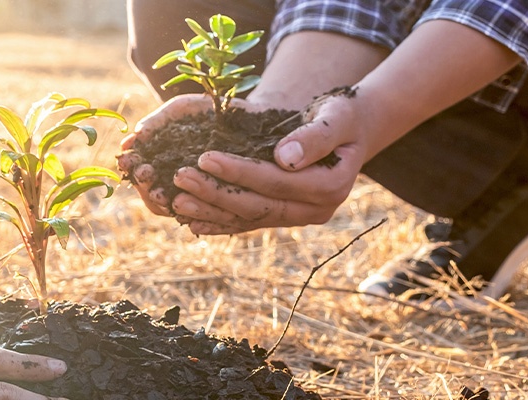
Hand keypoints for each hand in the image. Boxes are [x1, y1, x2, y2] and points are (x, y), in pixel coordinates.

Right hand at [117, 94, 215, 216]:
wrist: (252, 117)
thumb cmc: (210, 113)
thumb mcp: (181, 110)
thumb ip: (157, 123)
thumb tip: (133, 138)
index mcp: (163, 165)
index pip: (141, 174)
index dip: (132, 168)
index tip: (127, 160)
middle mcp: (178, 185)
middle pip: (154, 197)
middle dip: (145, 186)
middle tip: (144, 173)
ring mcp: (198, 196)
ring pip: (176, 209)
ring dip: (163, 202)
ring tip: (159, 192)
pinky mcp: (221, 203)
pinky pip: (205, 217)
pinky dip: (193, 213)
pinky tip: (183, 203)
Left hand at [168, 92, 371, 234]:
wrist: (351, 132)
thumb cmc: (342, 117)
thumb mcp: (337, 117)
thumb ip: (315, 136)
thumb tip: (284, 158)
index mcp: (331, 187)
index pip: (276, 182)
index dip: (240, 171)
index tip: (205, 156)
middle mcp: (316, 210)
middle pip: (259, 205)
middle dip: (216, 193)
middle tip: (180, 177)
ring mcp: (299, 217)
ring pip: (250, 219)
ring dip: (211, 212)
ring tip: (176, 201)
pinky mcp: (284, 217)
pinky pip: (249, 223)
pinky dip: (220, 223)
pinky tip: (192, 222)